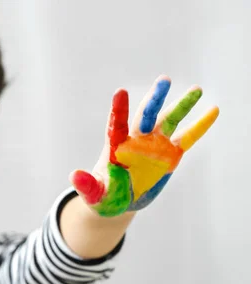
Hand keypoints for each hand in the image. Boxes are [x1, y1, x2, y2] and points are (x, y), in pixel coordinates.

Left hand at [70, 75, 218, 216]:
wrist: (120, 201)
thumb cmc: (103, 196)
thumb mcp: (94, 195)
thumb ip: (86, 185)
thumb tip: (74, 175)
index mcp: (115, 147)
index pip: (115, 125)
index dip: (118, 110)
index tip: (120, 92)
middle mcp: (136, 141)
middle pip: (145, 116)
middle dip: (154, 99)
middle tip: (164, 80)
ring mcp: (154, 145)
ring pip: (168, 120)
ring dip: (181, 105)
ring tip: (197, 89)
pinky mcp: (170, 155)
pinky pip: (187, 138)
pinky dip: (199, 126)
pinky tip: (212, 110)